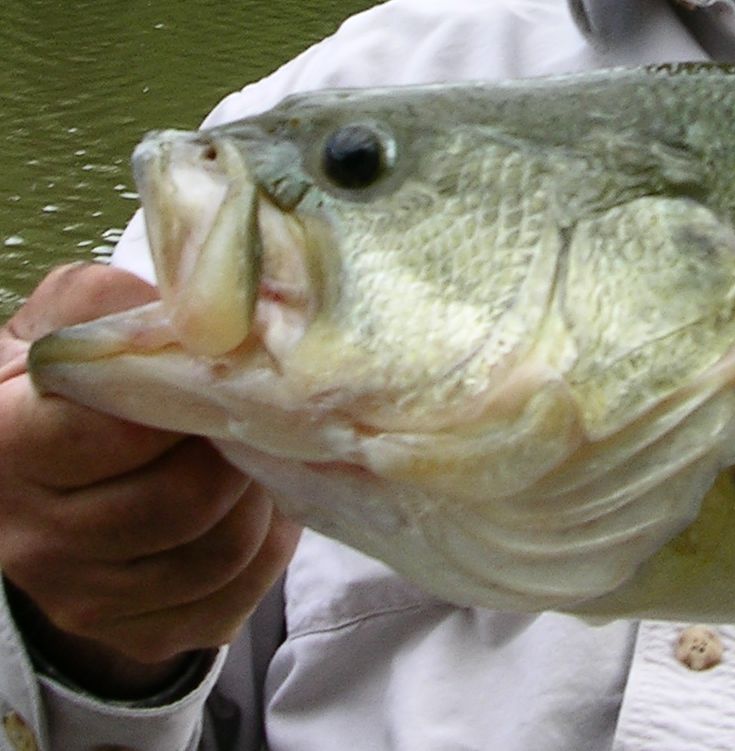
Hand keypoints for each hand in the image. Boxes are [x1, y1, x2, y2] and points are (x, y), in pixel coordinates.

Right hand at [0, 263, 298, 697]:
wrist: (40, 486)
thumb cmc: (61, 392)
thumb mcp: (63, 325)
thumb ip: (114, 305)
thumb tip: (202, 297)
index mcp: (5, 444)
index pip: (118, 429)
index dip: (185, 398)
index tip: (213, 372)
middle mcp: (31, 534)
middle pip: (183, 499)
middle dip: (237, 451)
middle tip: (254, 416)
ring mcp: (82, 597)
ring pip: (219, 552)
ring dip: (261, 498)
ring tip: (254, 457)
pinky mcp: (138, 634)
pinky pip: (234, 597)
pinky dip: (266, 548)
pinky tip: (254, 507)